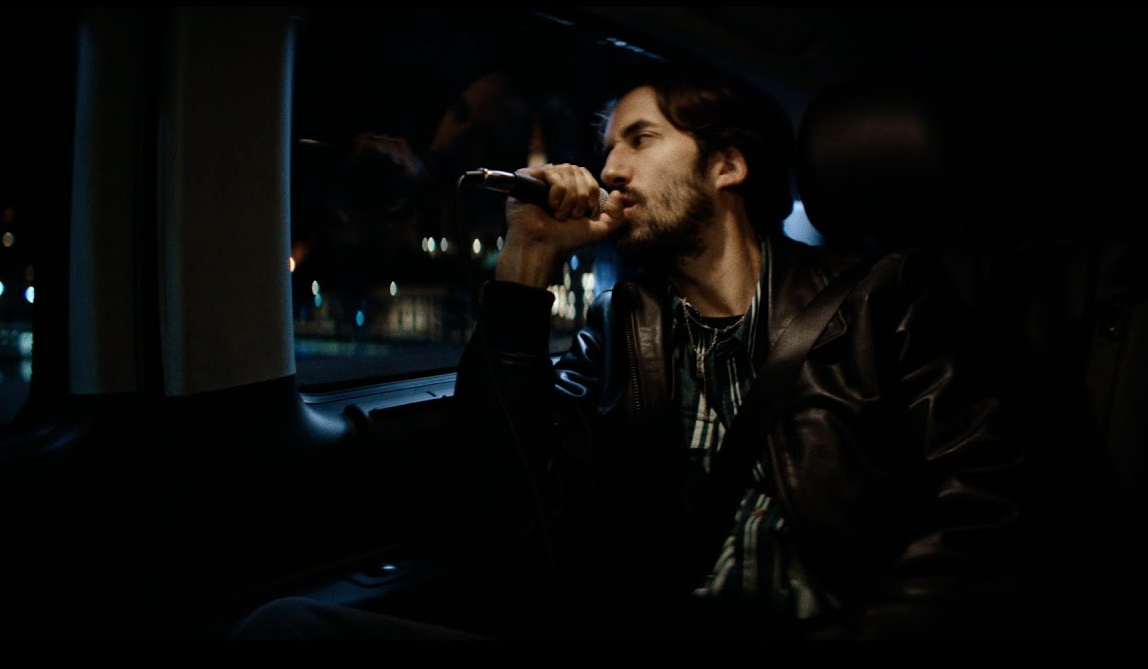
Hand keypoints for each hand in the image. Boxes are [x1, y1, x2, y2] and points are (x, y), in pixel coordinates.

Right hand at [496, 163, 623, 287]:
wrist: (542, 246)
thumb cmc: (566, 238)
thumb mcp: (599, 229)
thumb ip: (616, 215)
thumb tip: (617, 193)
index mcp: (570, 187)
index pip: (586, 175)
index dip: (591, 192)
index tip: (585, 214)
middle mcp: (555, 179)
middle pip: (579, 171)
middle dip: (582, 197)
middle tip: (572, 216)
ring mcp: (541, 177)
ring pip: (567, 172)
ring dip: (569, 198)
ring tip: (559, 215)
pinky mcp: (528, 176)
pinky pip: (552, 173)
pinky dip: (557, 192)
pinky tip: (550, 206)